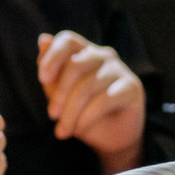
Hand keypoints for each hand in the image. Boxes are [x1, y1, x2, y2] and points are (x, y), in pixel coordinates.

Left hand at [37, 30, 145, 170]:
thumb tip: (43, 38)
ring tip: (63, 129)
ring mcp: (119, 70)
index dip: (52, 57)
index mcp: (82, 52)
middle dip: (59, 94)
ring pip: (87, 85)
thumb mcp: (58, 93)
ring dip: (71, 112)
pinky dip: (87, 117)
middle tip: (52, 116)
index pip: (68, 40)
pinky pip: (104, 99)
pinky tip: (79, 128)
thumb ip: (50, 69)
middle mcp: (102, 56)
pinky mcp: (132, 87)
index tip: (43, 79)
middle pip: (75, 65)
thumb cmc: (80, 111)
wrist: (108, 137)